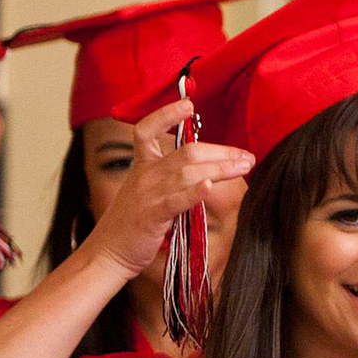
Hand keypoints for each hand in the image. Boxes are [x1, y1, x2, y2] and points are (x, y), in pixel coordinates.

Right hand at [93, 99, 253, 280]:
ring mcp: (148, 194)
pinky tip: (211, 187)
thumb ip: (171, 178)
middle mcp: (145, 174)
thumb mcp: (148, 192)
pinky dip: (194, 192)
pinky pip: (176, 200)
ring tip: (245, 167)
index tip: (190, 105)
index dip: (166, 114)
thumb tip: (205, 172)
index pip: (146, 130)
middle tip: (247, 156)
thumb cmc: (133, 224)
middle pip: (186, 151)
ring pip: (188, 172)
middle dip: (221, 152)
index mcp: (142, 165)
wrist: (109, 252)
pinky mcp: (152, 215)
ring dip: (220, 168)